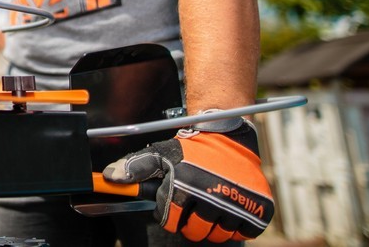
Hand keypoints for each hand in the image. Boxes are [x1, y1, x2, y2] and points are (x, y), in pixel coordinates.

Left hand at [102, 119, 273, 241]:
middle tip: (194, 206)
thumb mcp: (160, 154)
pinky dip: (239, 225)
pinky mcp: (260, 209)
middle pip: (195, 232)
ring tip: (211, 205)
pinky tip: (231, 208)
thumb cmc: (191, 148)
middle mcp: (212, 199)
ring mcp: (238, 206)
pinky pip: (245, 232)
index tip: (175, 203)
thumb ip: (135, 167)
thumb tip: (109, 177)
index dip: (170, 214)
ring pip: (220, 235)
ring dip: (214, 225)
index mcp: (185, 189)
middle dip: (191, 223)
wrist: (228, 134)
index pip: (171, 222)